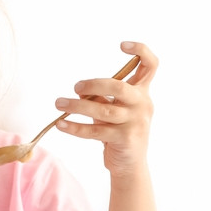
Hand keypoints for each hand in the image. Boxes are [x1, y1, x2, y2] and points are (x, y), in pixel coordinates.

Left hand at [54, 41, 156, 176]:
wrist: (130, 165)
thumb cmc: (120, 131)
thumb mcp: (114, 110)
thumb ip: (102, 98)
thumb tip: (82, 92)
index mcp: (142, 93)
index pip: (151, 66)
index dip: (141, 51)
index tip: (122, 45)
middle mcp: (143, 105)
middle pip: (119, 87)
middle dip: (94, 84)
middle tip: (76, 87)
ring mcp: (136, 123)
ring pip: (103, 111)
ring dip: (77, 107)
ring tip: (59, 104)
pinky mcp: (125, 139)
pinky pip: (96, 131)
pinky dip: (75, 127)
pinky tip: (61, 124)